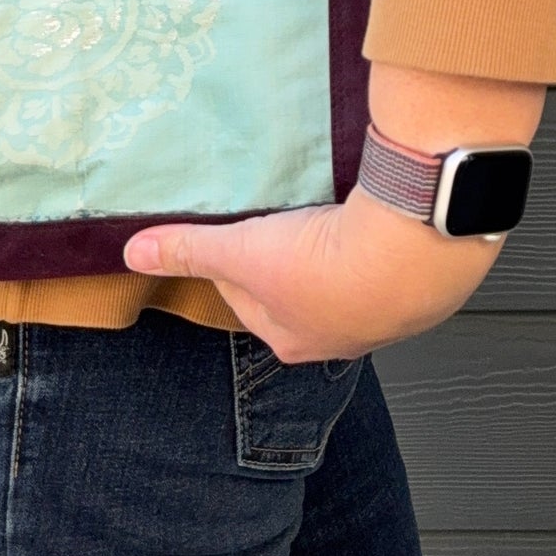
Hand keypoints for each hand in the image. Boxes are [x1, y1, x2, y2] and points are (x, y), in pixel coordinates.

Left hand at [125, 64, 545, 360]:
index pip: (247, 299)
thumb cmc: (325, 262)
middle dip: (292, 261)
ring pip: (349, 282)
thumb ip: (188, 249)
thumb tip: (132, 252)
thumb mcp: (241, 252)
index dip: (238, 260)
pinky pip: (392, 265)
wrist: (411, 250)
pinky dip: (382, 245)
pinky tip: (378, 220)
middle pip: (299, 294)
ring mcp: (387, 316)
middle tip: (290, 222)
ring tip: (334, 216)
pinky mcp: (423, 287)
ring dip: (341, 254)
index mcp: (291, 339)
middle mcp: (340, 338)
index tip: (241, 231)